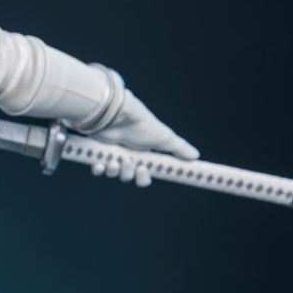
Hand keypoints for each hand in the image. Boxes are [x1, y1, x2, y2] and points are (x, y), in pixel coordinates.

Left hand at [64, 91, 198, 188]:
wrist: (117, 114)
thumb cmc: (141, 125)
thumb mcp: (164, 137)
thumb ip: (180, 148)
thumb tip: (196, 157)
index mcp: (142, 154)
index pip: (144, 175)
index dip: (143, 178)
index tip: (144, 171)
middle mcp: (127, 154)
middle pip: (128, 176)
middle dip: (130, 174)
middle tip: (130, 164)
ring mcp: (112, 152)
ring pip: (113, 173)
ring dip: (115, 171)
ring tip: (115, 160)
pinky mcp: (97, 151)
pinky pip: (97, 168)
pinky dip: (98, 169)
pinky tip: (100, 164)